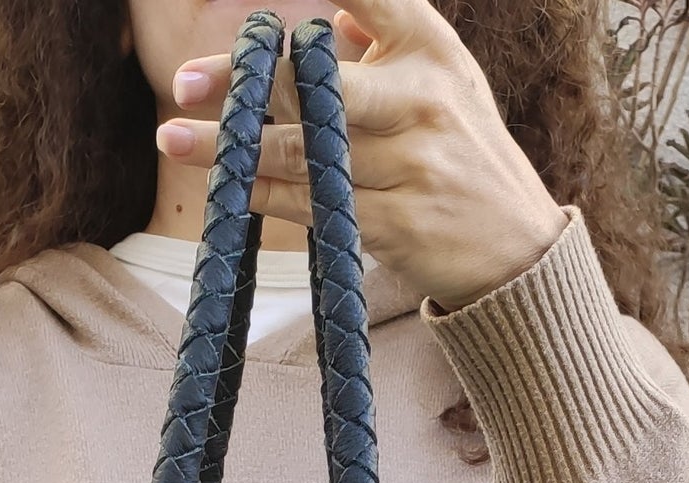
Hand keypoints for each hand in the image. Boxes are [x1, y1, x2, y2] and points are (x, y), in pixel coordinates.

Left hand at [157, 0, 567, 312]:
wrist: (516, 251)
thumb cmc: (463, 155)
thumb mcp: (444, 81)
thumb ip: (385, 43)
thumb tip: (321, 17)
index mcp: (432, 47)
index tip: (256, 8)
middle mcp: (422, 96)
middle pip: (316, 80)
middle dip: (244, 80)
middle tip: (185, 82)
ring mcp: (411, 162)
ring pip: (304, 148)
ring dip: (231, 147)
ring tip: (172, 139)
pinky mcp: (396, 221)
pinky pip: (314, 204)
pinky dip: (266, 195)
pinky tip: (228, 188)